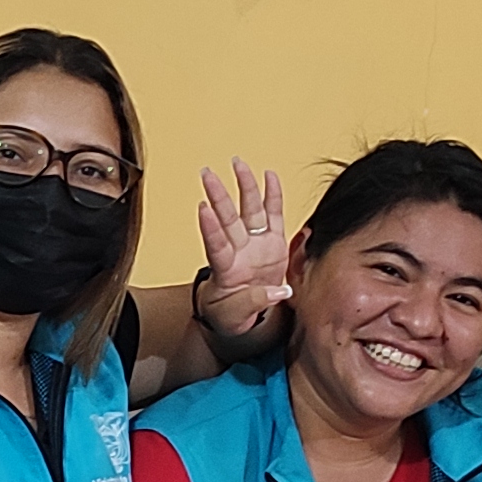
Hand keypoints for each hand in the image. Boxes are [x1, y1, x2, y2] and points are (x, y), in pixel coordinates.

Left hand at [193, 159, 291, 336]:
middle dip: (219, 196)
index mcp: (225, 270)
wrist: (244, 316)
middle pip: (228, 219)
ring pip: (249, 211)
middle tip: (207, 174)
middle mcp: (238, 251)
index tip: (203, 208)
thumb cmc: (231, 316)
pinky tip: (269, 175)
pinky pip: (273, 215)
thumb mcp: (235, 317)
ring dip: (244, 186)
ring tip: (238, 163)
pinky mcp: (273, 244)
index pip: (216, 246)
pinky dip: (272, 195)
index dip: (210, 228)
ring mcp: (255, 244)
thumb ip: (254, 303)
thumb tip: (278, 291)